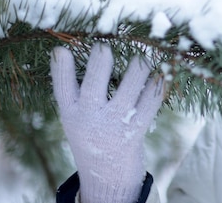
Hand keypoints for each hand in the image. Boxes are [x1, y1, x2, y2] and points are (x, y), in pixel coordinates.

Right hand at [50, 43, 163, 202]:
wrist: (107, 175)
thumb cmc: (92, 134)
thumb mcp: (75, 117)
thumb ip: (76, 92)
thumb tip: (68, 51)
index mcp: (71, 113)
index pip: (63, 87)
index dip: (61, 68)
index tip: (62, 49)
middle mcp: (90, 118)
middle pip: (94, 83)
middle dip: (100, 61)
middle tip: (106, 46)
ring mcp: (113, 124)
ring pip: (129, 87)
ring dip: (137, 67)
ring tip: (141, 57)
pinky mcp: (135, 130)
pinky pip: (149, 101)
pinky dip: (156, 85)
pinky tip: (160, 74)